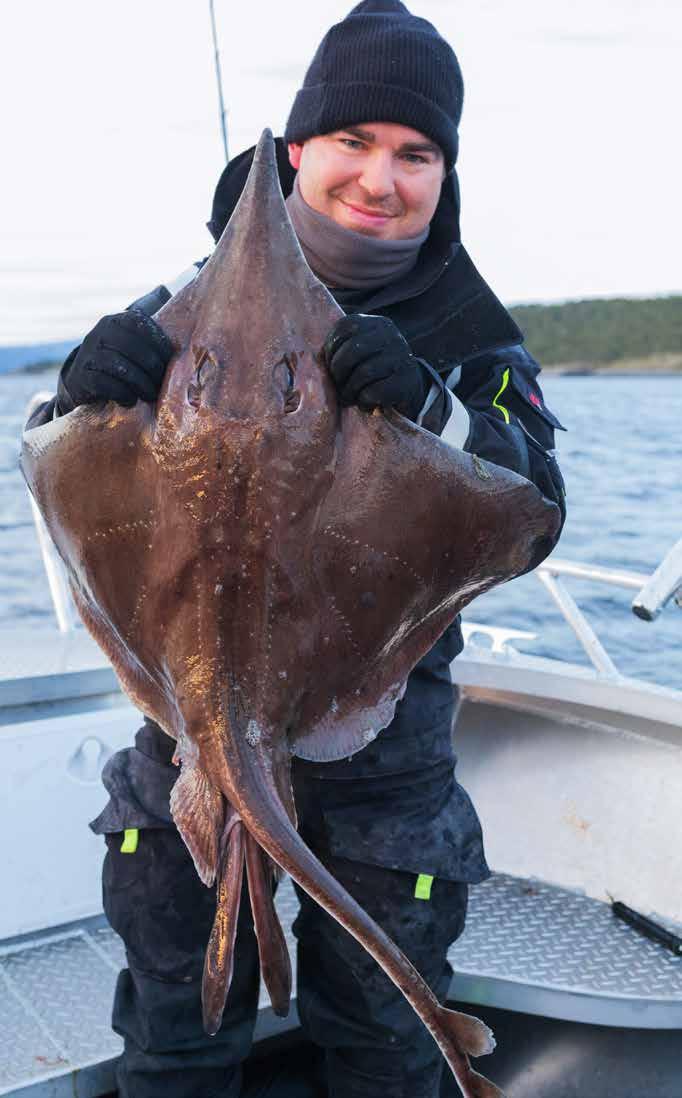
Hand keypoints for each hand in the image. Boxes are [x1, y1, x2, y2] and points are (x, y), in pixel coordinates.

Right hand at [57, 310, 174, 412]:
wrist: (83, 380)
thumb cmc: (120, 361)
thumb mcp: (132, 342)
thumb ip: (150, 331)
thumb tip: (172, 305)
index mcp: (117, 321)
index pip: (142, 326)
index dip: (160, 345)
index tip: (170, 363)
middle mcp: (100, 333)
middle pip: (132, 348)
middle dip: (152, 368)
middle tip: (161, 384)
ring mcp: (88, 354)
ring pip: (119, 366)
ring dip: (139, 384)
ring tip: (149, 395)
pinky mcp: (81, 376)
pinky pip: (104, 384)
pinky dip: (121, 393)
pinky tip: (130, 400)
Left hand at [324, 315, 428, 421]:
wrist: (409, 390)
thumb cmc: (375, 371)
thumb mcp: (361, 351)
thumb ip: (343, 347)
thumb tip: (314, 359)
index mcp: (376, 324)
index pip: (344, 327)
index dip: (331, 349)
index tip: (331, 365)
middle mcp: (391, 336)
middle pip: (353, 350)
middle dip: (338, 372)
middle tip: (338, 386)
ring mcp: (401, 357)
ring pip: (364, 373)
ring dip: (350, 390)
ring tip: (349, 397)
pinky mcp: (407, 380)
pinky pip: (375, 391)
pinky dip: (364, 401)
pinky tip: (366, 404)